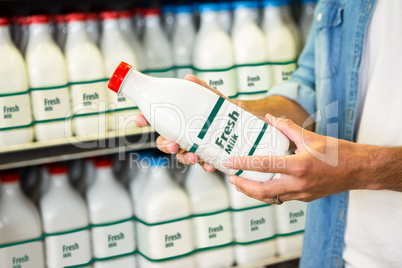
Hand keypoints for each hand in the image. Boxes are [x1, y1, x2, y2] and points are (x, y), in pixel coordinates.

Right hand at [135, 74, 220, 171]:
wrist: (242, 122)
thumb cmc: (222, 110)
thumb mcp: (212, 98)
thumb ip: (202, 89)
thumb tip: (189, 78)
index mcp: (179, 119)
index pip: (157, 119)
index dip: (145, 119)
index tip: (140, 121)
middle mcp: (184, 134)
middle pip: (165, 142)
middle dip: (165, 145)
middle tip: (172, 145)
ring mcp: (195, 146)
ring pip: (182, 155)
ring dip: (185, 158)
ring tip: (194, 157)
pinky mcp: (208, 155)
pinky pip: (203, 163)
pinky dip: (206, 165)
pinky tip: (210, 164)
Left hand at [224, 113, 370, 202]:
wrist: (359, 170)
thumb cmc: (337, 152)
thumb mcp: (310, 137)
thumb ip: (287, 128)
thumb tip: (270, 118)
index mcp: (298, 166)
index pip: (264, 166)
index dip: (243, 164)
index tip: (228, 163)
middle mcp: (298, 183)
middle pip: (262, 191)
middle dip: (243, 187)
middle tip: (231, 179)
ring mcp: (302, 194)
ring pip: (271, 198)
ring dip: (254, 192)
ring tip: (242, 183)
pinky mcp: (305, 198)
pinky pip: (282, 198)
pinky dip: (269, 193)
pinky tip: (263, 184)